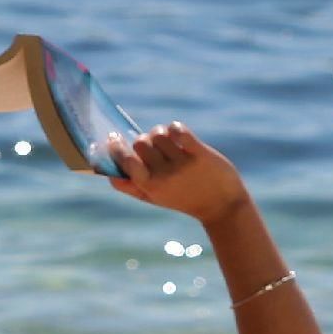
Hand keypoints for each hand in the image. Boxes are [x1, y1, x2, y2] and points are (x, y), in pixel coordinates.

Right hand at [107, 122, 246, 224]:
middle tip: (152, 143)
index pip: (125, 162)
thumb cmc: (184, 199)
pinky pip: (178, 130)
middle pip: (140, 143)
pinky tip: (180, 135)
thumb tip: (109, 174)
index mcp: (150, 187)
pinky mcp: (199, 154)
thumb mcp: (156, 198)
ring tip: (168, 140)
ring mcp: (182, 165)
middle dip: (143, 139)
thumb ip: (132, 186)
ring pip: (158, 134)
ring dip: (160, 132)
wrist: (223, 206)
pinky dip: (175, 128)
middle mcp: (164, 177)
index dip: (116, 148)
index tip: (113, 137)